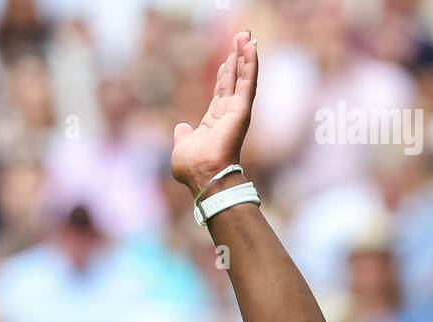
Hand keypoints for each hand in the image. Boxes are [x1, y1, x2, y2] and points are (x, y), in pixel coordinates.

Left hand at [171, 30, 257, 195]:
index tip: (227, 58)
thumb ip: (183, 136)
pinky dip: (251, 63)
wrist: (203, 175)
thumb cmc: (192, 168)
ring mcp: (236, 111)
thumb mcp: (181, 147)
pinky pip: (248, 82)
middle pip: (233, 80)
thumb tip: (181, 128)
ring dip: (245, 56)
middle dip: (236, 58)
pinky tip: (252, 46)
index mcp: (214, 122)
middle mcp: (228, 114)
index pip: (221, 92)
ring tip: (246, 35)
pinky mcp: (242, 109)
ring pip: (242, 77)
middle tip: (240, 37)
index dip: (224, 74)